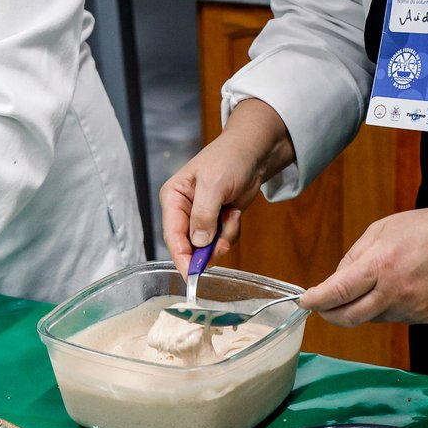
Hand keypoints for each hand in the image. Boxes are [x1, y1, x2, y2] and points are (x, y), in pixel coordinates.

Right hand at [159, 98, 294, 275]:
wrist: (255, 151)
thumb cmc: (230, 158)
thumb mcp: (214, 184)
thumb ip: (203, 215)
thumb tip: (198, 243)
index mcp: (173, 198)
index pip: (172, 235)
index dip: (181, 257)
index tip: (191, 275)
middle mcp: (183, 210)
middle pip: (188, 246)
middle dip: (207, 248)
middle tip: (223, 244)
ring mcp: (201, 218)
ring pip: (207, 247)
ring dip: (223, 238)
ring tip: (232, 215)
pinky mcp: (217, 221)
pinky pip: (222, 240)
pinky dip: (231, 232)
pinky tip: (235, 213)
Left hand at [302, 181, 427, 325]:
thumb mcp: (383, 228)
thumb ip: (354, 255)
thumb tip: (334, 281)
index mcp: (382, 264)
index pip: (338, 291)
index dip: (316, 301)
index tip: (304, 301)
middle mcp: (395, 291)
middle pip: (348, 317)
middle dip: (329, 313)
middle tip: (322, 305)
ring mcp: (411, 308)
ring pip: (370, 318)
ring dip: (361, 306)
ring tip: (377, 282)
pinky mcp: (423, 318)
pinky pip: (392, 318)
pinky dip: (385, 307)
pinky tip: (400, 287)